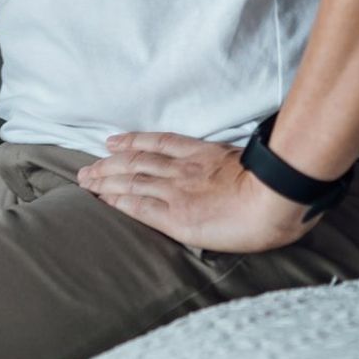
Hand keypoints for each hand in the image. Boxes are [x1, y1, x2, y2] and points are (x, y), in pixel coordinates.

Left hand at [73, 130, 323, 254]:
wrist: (273, 199)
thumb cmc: (273, 184)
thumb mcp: (249, 162)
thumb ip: (231, 163)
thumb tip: (230, 166)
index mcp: (202, 154)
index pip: (158, 144)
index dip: (132, 142)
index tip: (112, 142)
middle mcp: (183, 169)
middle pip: (137, 161)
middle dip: (109, 164)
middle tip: (87, 167)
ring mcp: (177, 191)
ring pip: (132, 181)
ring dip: (106, 180)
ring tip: (86, 181)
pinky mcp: (176, 216)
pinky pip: (140, 206)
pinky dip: (119, 201)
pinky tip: (104, 200)